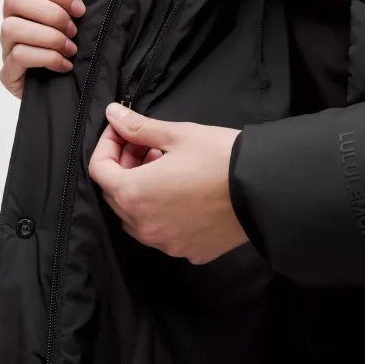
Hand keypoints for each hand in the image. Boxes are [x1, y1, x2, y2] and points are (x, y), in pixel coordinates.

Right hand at [0, 0, 85, 98]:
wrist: (79, 88)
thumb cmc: (79, 45)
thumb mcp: (82, 8)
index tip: (81, 8)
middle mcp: (14, 18)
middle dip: (51, 14)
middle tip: (74, 30)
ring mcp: (7, 46)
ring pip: (12, 27)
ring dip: (49, 38)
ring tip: (71, 49)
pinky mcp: (9, 73)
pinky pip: (16, 57)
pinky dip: (46, 59)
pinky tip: (65, 65)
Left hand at [89, 103, 247, 264]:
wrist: (266, 190)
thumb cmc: (220, 158)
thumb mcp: (178, 136)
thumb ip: (138, 127)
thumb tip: (113, 114)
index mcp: (135, 194)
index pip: (99, 170)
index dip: (107, 144)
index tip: (123, 130)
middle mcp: (144, 226)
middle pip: (116, 193)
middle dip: (125, 165)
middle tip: (147, 145)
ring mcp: (166, 243)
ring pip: (137, 216)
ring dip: (141, 189)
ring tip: (166, 166)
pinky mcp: (189, 251)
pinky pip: (163, 231)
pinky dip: (163, 211)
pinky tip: (183, 193)